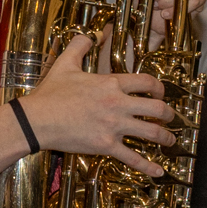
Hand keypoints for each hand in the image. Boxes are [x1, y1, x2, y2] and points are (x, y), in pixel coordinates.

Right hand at [20, 32, 173, 176]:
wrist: (35, 120)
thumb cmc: (49, 94)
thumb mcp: (64, 64)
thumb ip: (78, 46)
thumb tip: (88, 35)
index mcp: (110, 84)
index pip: (147, 82)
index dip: (160, 88)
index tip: (161, 93)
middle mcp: (117, 104)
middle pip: (158, 108)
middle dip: (169, 114)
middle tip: (170, 117)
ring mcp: (113, 126)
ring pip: (151, 133)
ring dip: (165, 137)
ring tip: (170, 140)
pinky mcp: (106, 145)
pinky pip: (132, 158)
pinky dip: (148, 167)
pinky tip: (158, 172)